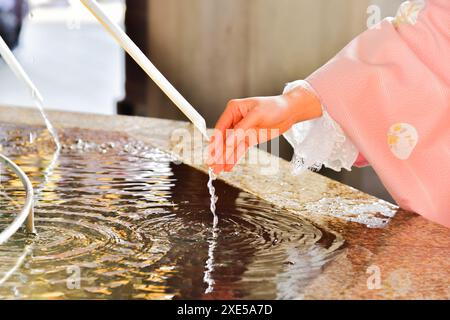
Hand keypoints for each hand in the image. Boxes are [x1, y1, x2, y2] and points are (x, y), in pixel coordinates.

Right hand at [207, 86, 321, 173]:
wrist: (289, 111)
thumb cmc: (274, 107)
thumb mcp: (257, 115)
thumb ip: (241, 129)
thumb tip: (229, 142)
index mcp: (233, 109)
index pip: (221, 127)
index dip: (216, 141)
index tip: (213, 153)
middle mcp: (235, 120)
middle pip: (224, 139)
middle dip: (218, 153)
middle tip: (213, 165)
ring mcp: (242, 130)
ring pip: (230, 147)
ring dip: (224, 158)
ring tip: (218, 169)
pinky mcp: (249, 138)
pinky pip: (239, 150)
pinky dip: (234, 158)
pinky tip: (228, 166)